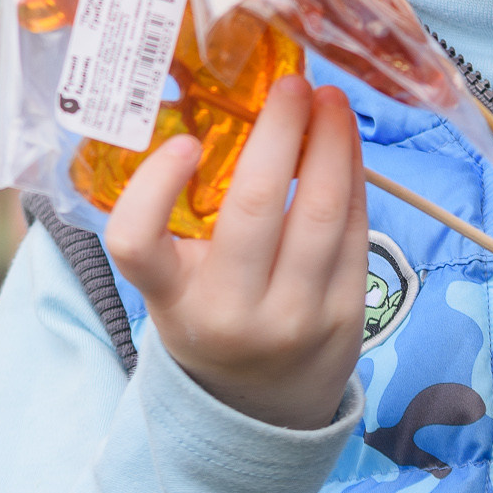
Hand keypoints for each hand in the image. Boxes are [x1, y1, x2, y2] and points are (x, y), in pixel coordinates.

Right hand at [104, 77, 368, 429]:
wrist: (260, 408)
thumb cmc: (209, 317)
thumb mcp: (173, 282)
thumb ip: (179, 217)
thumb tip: (221, 108)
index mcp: (171, 297)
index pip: (137, 246)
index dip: (153, 188)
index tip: (182, 142)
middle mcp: (230, 312)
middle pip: (255, 209)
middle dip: (279, 132)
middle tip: (290, 84)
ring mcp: (295, 318)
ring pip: (320, 214)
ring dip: (332, 145)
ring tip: (330, 100)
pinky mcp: (347, 316)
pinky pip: (355, 232)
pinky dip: (353, 178)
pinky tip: (346, 143)